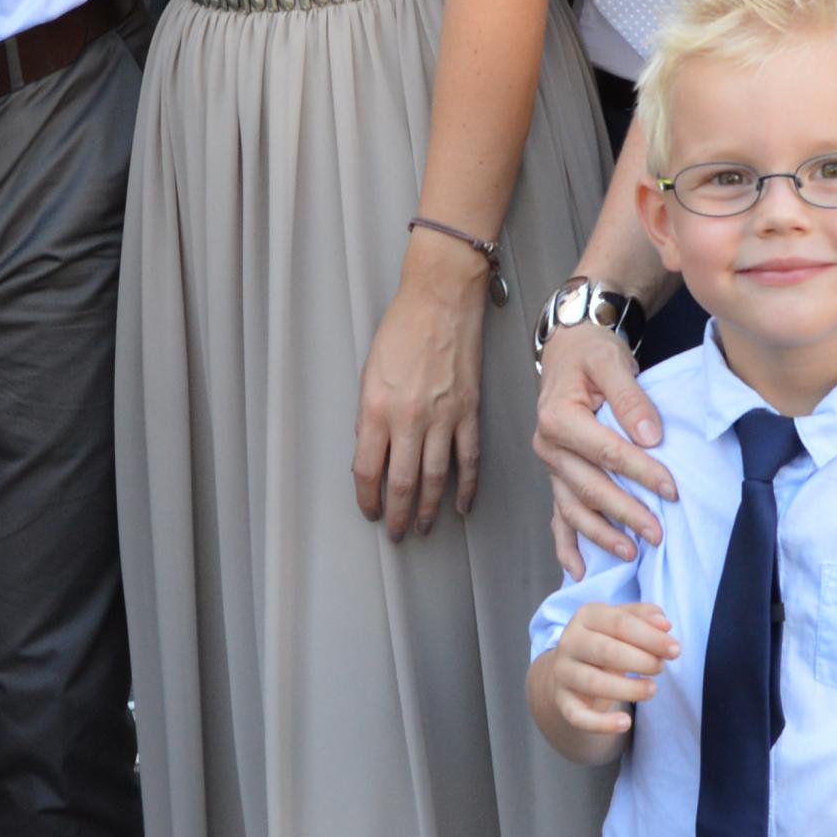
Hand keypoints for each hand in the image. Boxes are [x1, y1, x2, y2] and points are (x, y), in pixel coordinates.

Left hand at [352, 255, 486, 538]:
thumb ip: (369, 417)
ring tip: (423, 527)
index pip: (367, 470)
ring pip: (436, 478)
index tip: (370, 511)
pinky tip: (461, 505)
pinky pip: (468, 459)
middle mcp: (409, 420)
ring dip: (428, 508)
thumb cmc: (400, 331)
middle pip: (402, 483)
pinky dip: (466, 486)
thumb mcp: (369, 374)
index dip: (367, 497)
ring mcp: (443, 418)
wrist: (441, 301)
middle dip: (398, 515)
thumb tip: (372, 453)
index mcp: (377, 410)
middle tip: (397, 534)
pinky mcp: (469, 412)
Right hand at [533, 320, 677, 573]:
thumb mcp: (611, 361)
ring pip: (573, 507)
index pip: (605, 452)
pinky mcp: (556, 475)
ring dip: (600, 535)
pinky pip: (557, 515)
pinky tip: (579, 570)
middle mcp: (548, 446)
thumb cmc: (590, 354)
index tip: (671, 490)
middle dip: (625, 513)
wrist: (569, 349)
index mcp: (558, 417)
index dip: (640, 473)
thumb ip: (630, 399)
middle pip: (589, 487)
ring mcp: (550, 465)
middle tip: (657, 534)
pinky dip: (566, 545)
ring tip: (630, 554)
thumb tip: (650, 437)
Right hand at [543, 600, 676, 745]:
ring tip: (651, 690)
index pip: (620, 623)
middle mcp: (569, 641)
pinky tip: (625, 723)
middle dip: (641, 661)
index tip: (675, 650)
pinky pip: (578, 716)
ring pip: (594, 683)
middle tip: (661, 668)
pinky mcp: (562, 701)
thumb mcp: (625, 622)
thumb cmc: (609, 640)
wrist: (573, 667)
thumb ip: (645, 616)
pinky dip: (601, 724)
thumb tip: (663, 625)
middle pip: (606, 651)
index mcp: (587, 616)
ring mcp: (563, 672)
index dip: (651, 637)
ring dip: (628, 689)